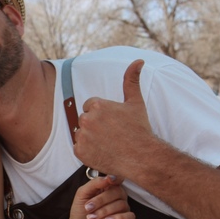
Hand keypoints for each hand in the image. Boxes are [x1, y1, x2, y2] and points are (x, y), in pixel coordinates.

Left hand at [63, 175, 135, 218]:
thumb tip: (109, 177)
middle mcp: (118, 197)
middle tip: (88, 208)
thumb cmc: (80, 211)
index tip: (109, 180)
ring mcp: (123, 209)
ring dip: (104, 211)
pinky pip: (129, 217)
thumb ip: (95, 183)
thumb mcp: (82, 194)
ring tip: (91, 218)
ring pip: (121, 204)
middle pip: (118, 191)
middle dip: (101, 200)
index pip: (116, 179)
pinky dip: (118, 218)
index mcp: (108, 188)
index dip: (114, 179)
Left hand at [74, 60, 153, 177]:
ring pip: (80, 133)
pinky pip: (78, 148)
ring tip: (107, 143)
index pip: (90, 106)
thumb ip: (131, 80)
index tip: (113, 123)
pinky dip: (87, 151)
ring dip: (89, 138)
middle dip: (95, 125)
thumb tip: (138, 61)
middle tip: (111, 134)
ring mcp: (83, 136)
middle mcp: (87, 119)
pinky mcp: (80, 152)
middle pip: (84, 119)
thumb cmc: (139, 130)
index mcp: (97, 105)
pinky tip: (101, 152)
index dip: (102, 115)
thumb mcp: (136, 102)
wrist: (141, 157)